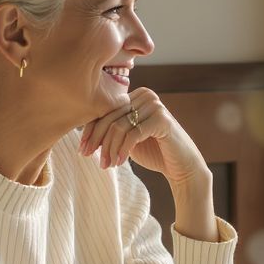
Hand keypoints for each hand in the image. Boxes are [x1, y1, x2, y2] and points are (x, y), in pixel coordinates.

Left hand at [79, 88, 209, 185]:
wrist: (181, 167)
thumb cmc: (154, 152)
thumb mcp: (128, 139)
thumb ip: (112, 130)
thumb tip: (82, 132)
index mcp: (137, 96)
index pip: (106, 110)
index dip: (91, 130)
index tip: (82, 149)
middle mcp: (146, 96)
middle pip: (111, 117)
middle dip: (97, 140)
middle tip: (89, 157)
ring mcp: (156, 106)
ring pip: (119, 126)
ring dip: (109, 148)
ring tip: (106, 165)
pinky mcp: (163, 120)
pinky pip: (133, 134)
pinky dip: (122, 150)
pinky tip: (119, 162)